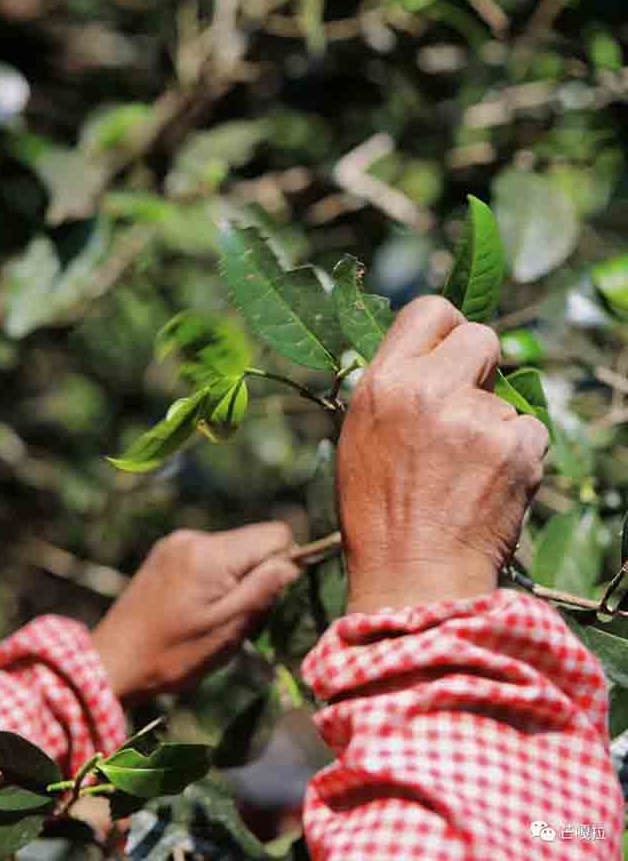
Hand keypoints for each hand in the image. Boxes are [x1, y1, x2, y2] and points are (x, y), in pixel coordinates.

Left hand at [92, 523, 298, 703]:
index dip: (284, 562)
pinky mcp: (166, 552)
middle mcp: (194, 537)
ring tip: (211, 615)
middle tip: (236, 615)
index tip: (267, 597)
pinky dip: (214, 577)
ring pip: (233, 550)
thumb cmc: (173, 654)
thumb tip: (294, 562)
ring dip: (234, 578)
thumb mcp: (227, 629)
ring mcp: (177, 542)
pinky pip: (209, 555)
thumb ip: (264, 589)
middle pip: (253, 541)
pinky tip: (194, 607)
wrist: (111, 662)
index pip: (276, 533)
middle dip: (257, 574)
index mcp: (212, 553)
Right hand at [337, 296, 548, 612]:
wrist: (413, 581)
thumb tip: (428, 360)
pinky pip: (532, 431)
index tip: (451, 353)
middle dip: (482, 367)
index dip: (447, 329)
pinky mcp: (516, 449)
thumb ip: (393, 389)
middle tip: (467, 409)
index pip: (431, 310)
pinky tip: (492, 487)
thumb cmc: (378, 517)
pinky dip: (519, 456)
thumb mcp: (360, 438)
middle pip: (482, 337)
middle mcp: (430, 390)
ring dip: (496, 426)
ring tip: (467, 474)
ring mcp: (477, 419)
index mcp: (384, 383)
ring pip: (509, 397)